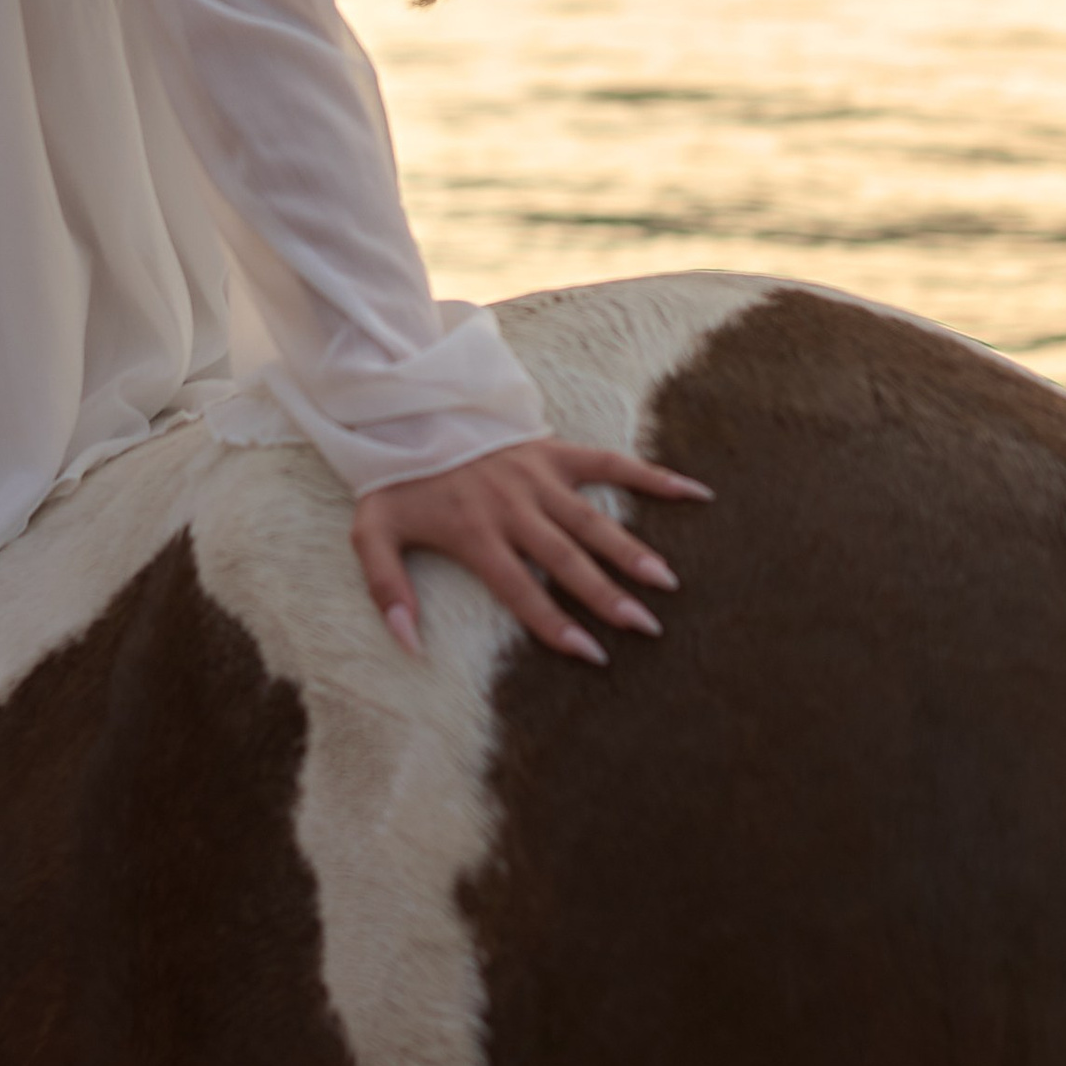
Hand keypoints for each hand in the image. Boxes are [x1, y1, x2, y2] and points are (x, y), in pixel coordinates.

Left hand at [350, 438, 712, 667]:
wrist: (407, 410)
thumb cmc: (395, 482)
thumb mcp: (371, 535)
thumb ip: (385, 590)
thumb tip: (409, 646)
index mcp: (475, 533)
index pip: (522, 590)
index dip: (556, 625)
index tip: (593, 655)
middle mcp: (514, 507)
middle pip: (568, 559)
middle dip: (608, 596)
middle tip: (647, 627)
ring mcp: (538, 476)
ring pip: (592, 520)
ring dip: (631, 550)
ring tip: (666, 581)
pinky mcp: (554, 450)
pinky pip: (610, 463)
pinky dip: (652, 477)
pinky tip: (694, 493)